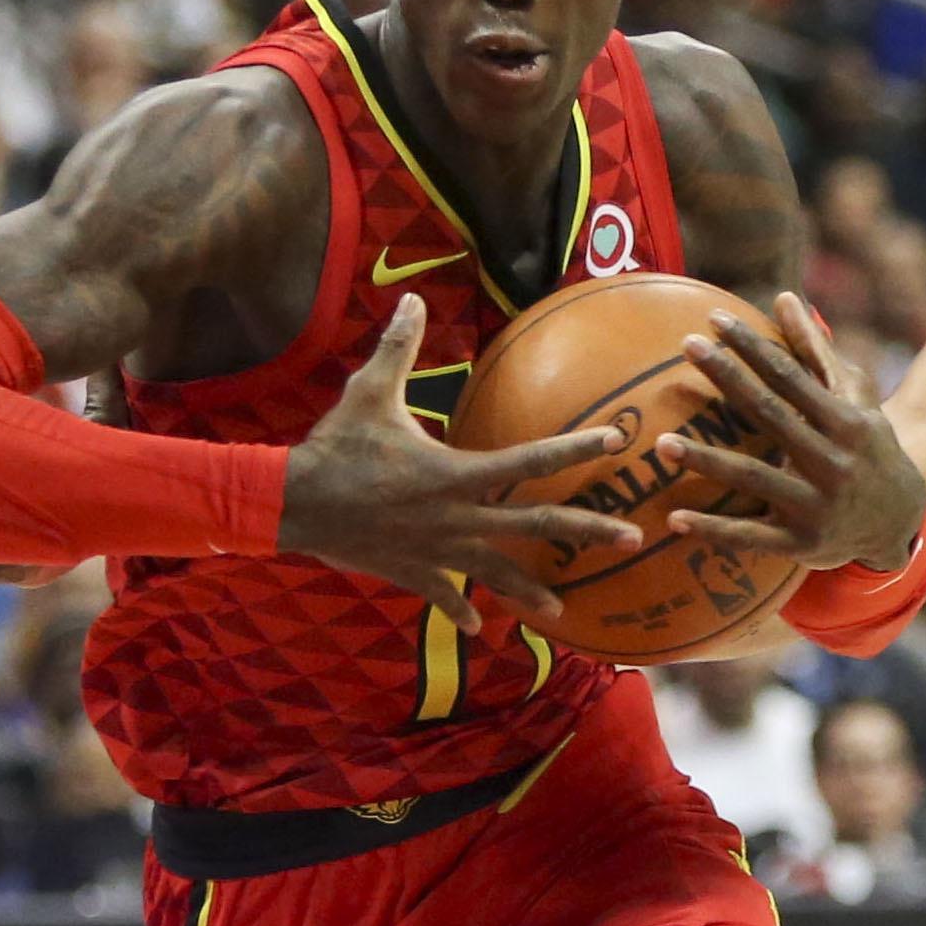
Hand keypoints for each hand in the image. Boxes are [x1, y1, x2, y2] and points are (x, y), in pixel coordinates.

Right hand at [277, 296, 631, 628]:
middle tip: (632, 537)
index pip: (530, 458)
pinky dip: (461, 609)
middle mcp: (457, 517)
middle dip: (586, 531)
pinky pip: (444, 595)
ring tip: (563, 607)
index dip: (574, 449)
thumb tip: (412, 299)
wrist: (293, 504)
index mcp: (456, 473)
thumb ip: (398, 347)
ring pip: (496, 572)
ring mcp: (437, 550)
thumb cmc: (336, 447)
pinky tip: (480, 626)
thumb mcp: (368, 392)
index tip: (614, 441)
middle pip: (535, 525)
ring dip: (530, 590)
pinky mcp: (411, 571)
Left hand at [670, 294, 925, 571]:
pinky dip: (713, 529)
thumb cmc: (868, 446)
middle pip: (769, 413)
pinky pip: (750, 536)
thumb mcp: (855, 397)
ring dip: (707, 461)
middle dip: (727, 377)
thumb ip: (816, 350)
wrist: (899, 522)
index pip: (790, 375)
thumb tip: (784, 297)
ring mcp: (815, 506)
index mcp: (845, 421)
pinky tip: (673, 518)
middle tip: (686, 346)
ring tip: (662, 442)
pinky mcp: (800, 544)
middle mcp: (832, 462)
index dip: (752, 346)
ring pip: (754, 478)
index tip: (714, 319)